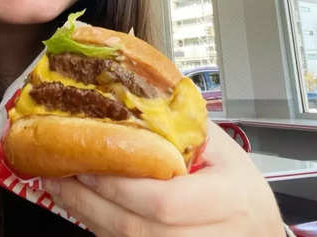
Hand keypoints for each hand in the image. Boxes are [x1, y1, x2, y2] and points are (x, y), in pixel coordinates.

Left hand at [42, 120, 283, 236]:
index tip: (90, 163)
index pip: (164, 201)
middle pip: (137, 229)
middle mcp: (209, 236)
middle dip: (91, 201)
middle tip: (60, 173)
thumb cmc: (242, 190)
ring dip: (87, 215)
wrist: (258, 234)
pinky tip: (81, 207)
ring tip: (59, 187)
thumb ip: (184, 128)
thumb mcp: (224, 151)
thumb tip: (139, 94)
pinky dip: (100, 228)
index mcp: (226, 199)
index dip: (120, 186)